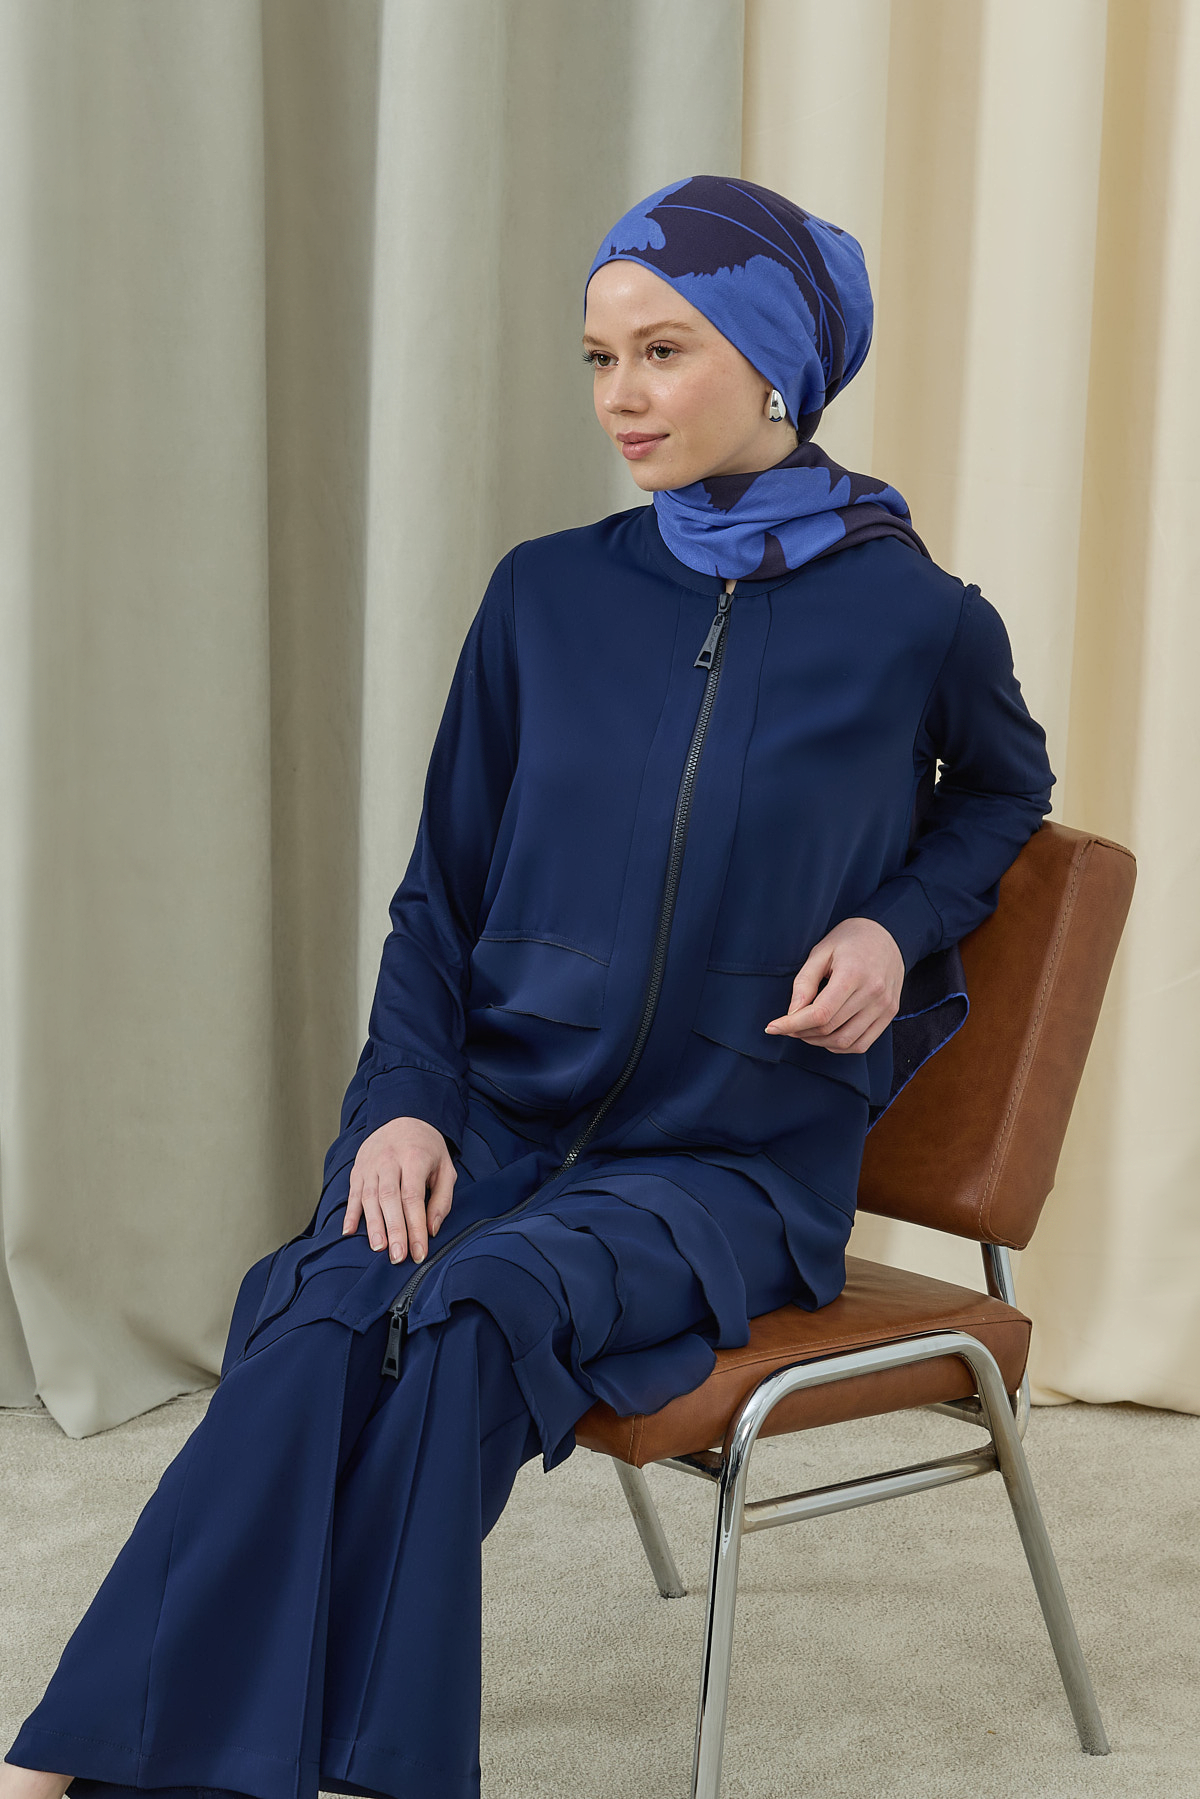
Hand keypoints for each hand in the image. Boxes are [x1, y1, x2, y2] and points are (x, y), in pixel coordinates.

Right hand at [343, 1117, 456, 1263]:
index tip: (419, 1252)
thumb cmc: (428, 1149)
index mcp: (414, 1158)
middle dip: (394, 1230)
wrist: (405, 1117)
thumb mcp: (445, 1168)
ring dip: (373, 1225)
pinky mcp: (358, 1169)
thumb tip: (431, 1230)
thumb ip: (442, 1200)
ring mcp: (370, 1164)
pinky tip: (349, 1232)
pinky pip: (352, 1193)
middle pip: (389, 1199)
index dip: (415, 1226)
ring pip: (369, 1197)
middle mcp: (389, 1160)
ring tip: (379, 1248)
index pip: (413, 1197)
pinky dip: (350, 1214)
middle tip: (398, 1257)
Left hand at [764, 916, 904, 1053]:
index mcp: (854, 973)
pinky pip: (861, 1044)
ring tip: (804, 1030)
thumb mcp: (820, 952)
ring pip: (845, 1041)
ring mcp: (885, 1006)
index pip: (820, 1013)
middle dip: (801, 1032)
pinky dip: (839, 1045)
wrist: (888, 934)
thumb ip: (804, 982)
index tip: (772, 1028)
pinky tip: (826, 1035)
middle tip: (787, 1025)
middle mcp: (873, 993)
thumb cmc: (849, 940)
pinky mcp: (890, 1013)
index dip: (792, 1025)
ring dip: (818, 1042)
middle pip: (830, 1028)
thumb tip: (792, 1013)